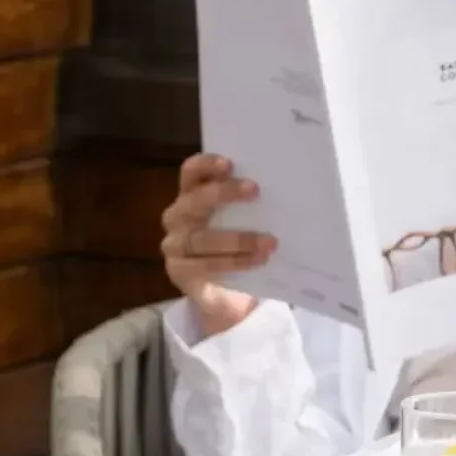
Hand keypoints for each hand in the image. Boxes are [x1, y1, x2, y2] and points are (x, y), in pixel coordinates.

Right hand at [161, 153, 274, 334]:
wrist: (224, 292)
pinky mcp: (179, 273)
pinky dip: (233, 263)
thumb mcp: (239, 220)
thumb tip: (280, 189)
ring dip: (237, 239)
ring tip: (268, 243)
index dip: (206, 165)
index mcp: (190, 196)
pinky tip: (256, 264)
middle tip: (256, 190)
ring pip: (201, 239)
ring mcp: (175, 247)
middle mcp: (177, 217)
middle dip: (224, 194)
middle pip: (194, 201)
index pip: (191, 173)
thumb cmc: (234, 243)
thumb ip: (246, 204)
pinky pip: (205, 267)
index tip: (229, 163)